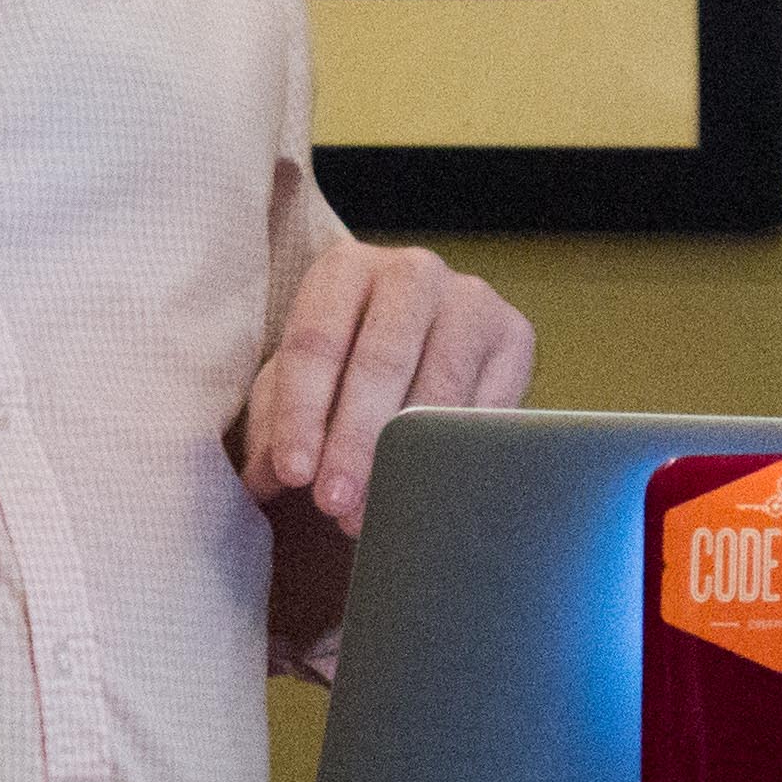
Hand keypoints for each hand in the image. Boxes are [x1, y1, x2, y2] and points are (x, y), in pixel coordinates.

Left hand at [238, 240, 534, 536]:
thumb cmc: (342, 368)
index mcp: (345, 267)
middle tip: (333, 503)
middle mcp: (412, 271)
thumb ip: (276, 425)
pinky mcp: (515, 335)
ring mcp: (470, 299)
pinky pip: (489, 406)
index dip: (302, 411)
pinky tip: (430, 496)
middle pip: (381, 361)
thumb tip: (265, 477)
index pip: (317, 341)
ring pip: (439, 385)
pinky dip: (457, 457)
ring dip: (406, 457)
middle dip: (354, 440)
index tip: (294, 473)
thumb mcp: (298, 386)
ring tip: (376, 514)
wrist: (422, 345)